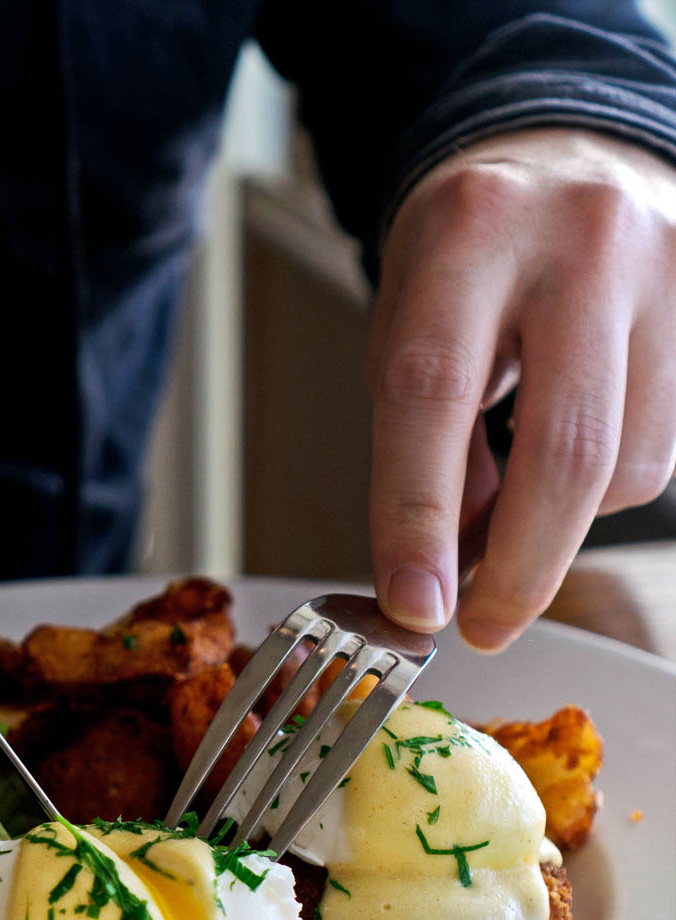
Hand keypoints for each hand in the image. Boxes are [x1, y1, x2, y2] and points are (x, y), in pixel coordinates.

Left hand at [367, 127, 675, 649]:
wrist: (563, 153)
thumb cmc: (469, 252)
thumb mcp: (410, 323)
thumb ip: (420, 443)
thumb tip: (443, 578)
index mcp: (469, 234)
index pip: (434, 395)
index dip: (418, 518)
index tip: (414, 607)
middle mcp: (581, 241)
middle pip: (567, 452)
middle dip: (521, 569)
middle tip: (482, 624)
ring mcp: (664, 270)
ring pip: (628, 468)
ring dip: (563, 521)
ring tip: (517, 500)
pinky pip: (662, 449)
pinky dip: (604, 485)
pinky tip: (568, 449)